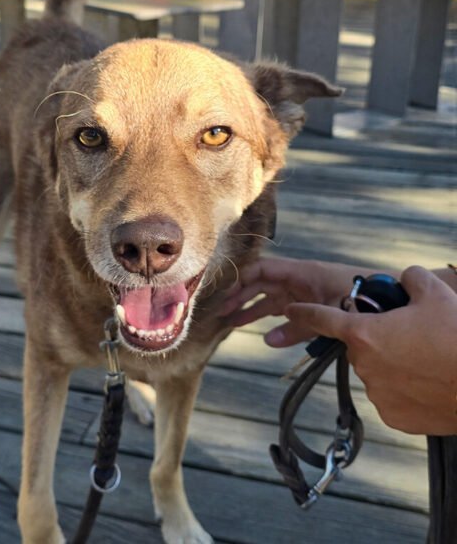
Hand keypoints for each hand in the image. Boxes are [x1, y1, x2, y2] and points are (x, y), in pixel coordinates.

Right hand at [219, 257, 371, 345]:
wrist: (389, 299)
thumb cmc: (359, 298)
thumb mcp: (328, 311)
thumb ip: (298, 327)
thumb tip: (268, 340)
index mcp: (299, 272)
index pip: (262, 269)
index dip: (241, 279)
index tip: (223, 294)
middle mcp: (297, 280)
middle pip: (260, 284)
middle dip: (239, 296)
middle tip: (219, 312)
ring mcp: (303, 293)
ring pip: (269, 299)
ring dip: (251, 309)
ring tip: (230, 323)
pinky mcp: (311, 307)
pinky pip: (286, 313)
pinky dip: (274, 323)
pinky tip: (266, 336)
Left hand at [286, 266, 456, 434]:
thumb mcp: (436, 294)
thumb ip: (412, 278)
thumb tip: (406, 277)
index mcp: (364, 333)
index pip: (324, 318)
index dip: (306, 311)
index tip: (291, 309)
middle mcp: (364, 365)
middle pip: (362, 346)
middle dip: (380, 339)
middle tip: (412, 338)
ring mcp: (378, 394)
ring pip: (377, 372)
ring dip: (393, 366)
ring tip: (427, 362)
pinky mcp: (394, 418)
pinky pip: (392, 398)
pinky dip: (404, 391)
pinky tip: (428, 383)